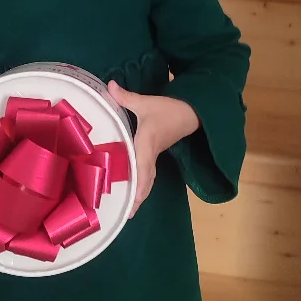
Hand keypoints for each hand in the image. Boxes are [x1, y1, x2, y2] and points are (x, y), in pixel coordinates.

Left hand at [108, 82, 198, 216]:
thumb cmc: (169, 109)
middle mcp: (151, 154)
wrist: (191, 112)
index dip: (139, 182)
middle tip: (128, 215)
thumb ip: (126, 97)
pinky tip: (135, 192)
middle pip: (146, 180)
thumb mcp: (146, 102)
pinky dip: (143, 184)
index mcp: (147, 143)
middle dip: (138, 198)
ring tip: (131, 210)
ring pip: (148, 179)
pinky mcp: (156, 155)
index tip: (135, 199)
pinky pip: (149, 174)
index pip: (143, 166)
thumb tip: (108, 86)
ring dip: (141, 194)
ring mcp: (155, 156)